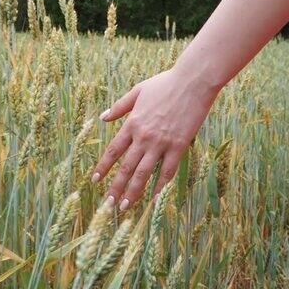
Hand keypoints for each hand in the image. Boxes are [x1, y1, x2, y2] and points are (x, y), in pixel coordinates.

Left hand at [91, 66, 220, 210]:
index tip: (95, 180)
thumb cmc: (165, 83)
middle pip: (126, 167)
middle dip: (116, 187)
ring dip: (133, 192)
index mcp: (132, 123)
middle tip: (109, 203)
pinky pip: (167, 171)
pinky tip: (154, 199)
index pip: (113, 150)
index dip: (103, 167)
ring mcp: (161, 143)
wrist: (192, 81)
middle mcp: (144, 136)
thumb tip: (102, 118)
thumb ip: (119, 107)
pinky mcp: (178, 146)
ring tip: (126, 206)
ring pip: (144, 174)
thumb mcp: (138, 91)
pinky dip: (160, 187)